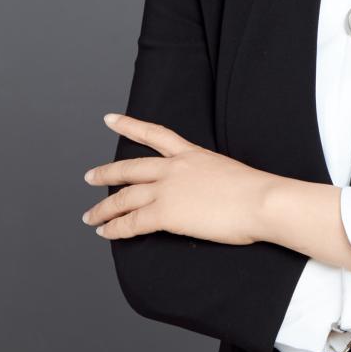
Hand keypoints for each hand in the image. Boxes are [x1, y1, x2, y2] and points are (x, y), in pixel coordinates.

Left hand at [82, 112, 268, 244]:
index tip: (110, 119)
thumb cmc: (257, 192)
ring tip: (90, 216)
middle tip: (89, 177)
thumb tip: (210, 193)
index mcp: (191, 154)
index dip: (129, 125)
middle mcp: (174, 168)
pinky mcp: (165, 214)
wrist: (261, 201)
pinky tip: (105, 232)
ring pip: (123, 198)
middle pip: (129, 168)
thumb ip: (211, 179)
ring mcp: (167, 190)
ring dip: (103, 208)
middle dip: (106, 174)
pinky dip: (114, 228)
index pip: (154, 134)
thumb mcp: (229, 174)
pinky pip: (131, 222)